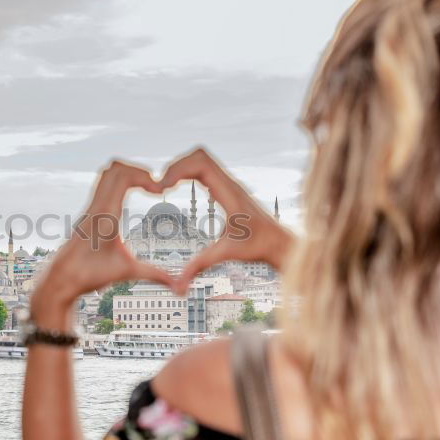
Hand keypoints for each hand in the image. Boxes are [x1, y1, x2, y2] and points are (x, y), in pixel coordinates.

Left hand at [30, 160, 174, 331]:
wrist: (61, 280)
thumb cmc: (89, 275)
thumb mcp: (127, 273)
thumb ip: (155, 275)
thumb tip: (179, 285)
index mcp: (105, 215)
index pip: (122, 177)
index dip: (144, 176)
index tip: (159, 190)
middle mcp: (96, 207)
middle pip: (114, 168)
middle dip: (139, 171)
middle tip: (154, 186)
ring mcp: (89, 208)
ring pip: (106, 174)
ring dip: (128, 174)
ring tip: (145, 188)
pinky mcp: (87, 213)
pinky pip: (102, 185)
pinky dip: (118, 183)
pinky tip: (130, 197)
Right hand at [158, 148, 293, 293]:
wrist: (279, 242)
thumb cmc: (259, 246)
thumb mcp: (226, 254)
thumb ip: (201, 265)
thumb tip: (179, 283)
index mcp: (230, 193)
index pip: (201, 164)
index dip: (178, 169)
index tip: (163, 187)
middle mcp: (230, 184)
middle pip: (198, 156)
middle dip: (176, 166)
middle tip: (160, 186)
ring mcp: (228, 184)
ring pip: (201, 160)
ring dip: (181, 167)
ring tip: (165, 186)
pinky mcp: (227, 189)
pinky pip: (205, 170)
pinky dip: (188, 172)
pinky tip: (177, 187)